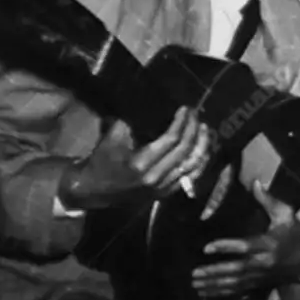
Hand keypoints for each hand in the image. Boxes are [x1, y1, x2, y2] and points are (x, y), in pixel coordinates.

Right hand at [62, 109, 212, 210]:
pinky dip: (200, 161)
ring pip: (193, 164)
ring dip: (203, 145)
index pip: (171, 140)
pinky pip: (191, 176)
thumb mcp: (111, 139)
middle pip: (185, 150)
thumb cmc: (101, 162)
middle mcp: (155, 177)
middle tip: (197, 115)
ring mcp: (163, 187)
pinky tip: (204, 149)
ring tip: (206, 129)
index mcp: (141, 163)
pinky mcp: (166, 193)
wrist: (93, 191)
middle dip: (194, 129)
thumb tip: (151, 106)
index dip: (182, 122)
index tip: (186, 109)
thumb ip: (130, 123)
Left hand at [192, 179, 299, 297]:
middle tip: (195, 273)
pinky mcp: (257, 284)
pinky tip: (204, 292)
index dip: (226, 247)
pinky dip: (219, 293)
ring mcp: (260, 275)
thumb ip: (269, 201)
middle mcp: (264, 262)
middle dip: (215, 272)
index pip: (246, 247)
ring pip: (234, 283)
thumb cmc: (292, 234)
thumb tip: (255, 183)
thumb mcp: (286, 215)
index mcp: (270, 244)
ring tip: (195, 283)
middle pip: (237, 269)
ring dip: (213, 284)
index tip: (207, 248)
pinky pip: (237, 290)